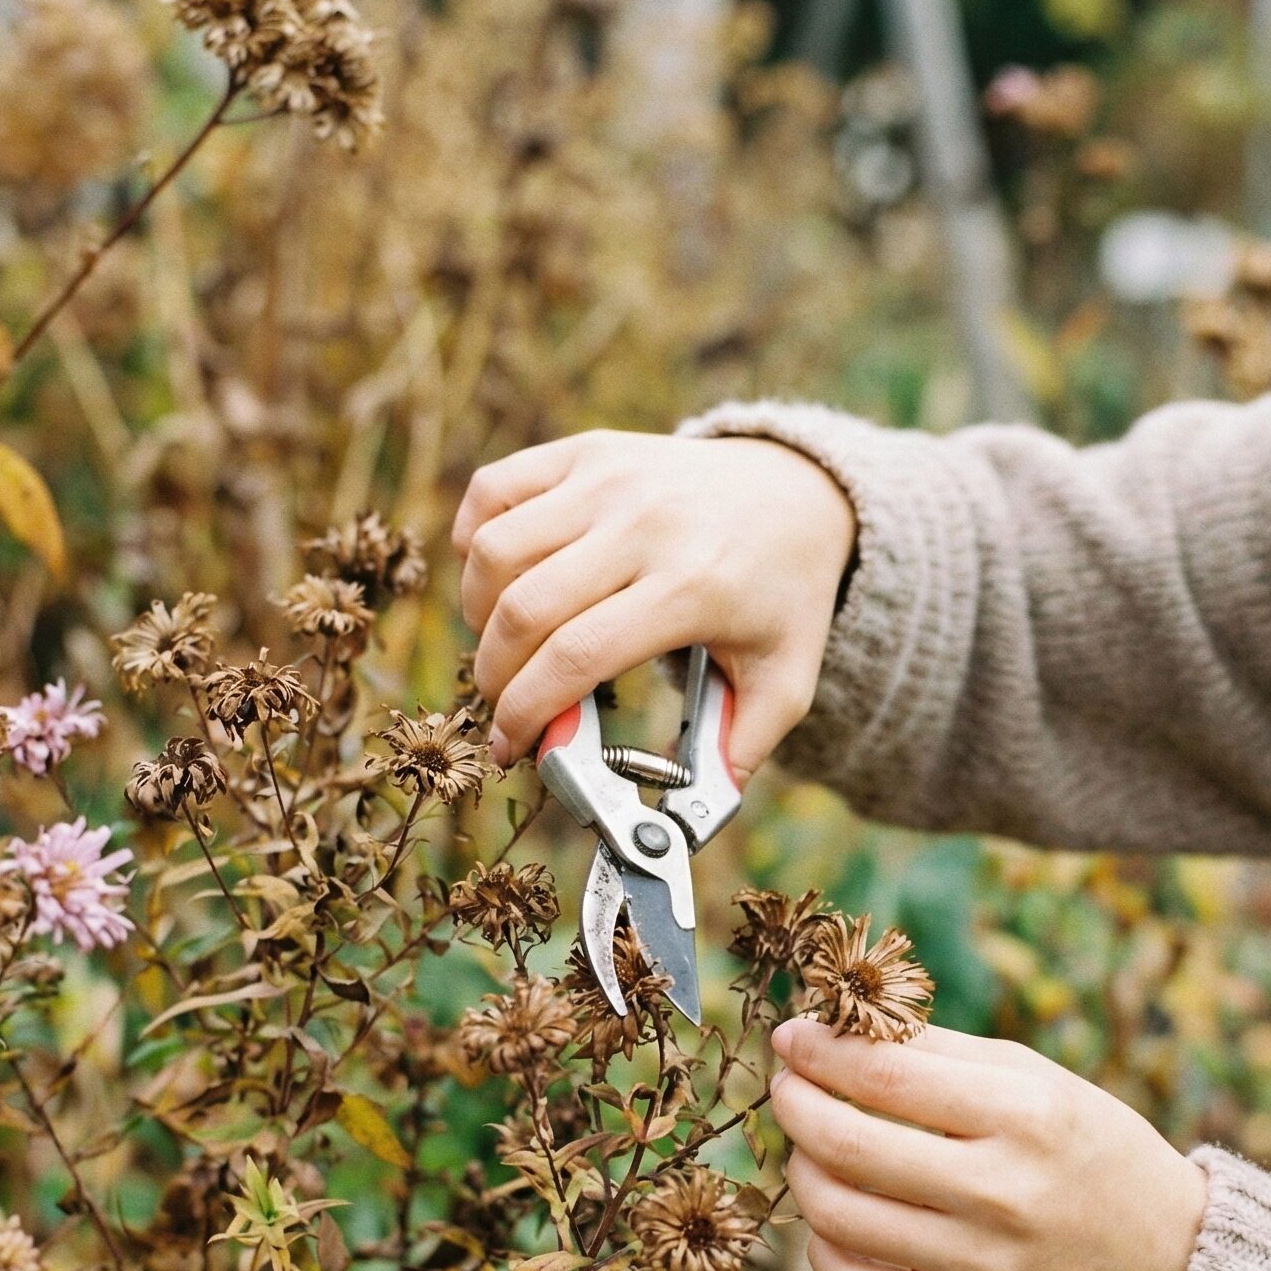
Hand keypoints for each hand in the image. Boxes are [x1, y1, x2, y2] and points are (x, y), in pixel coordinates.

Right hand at [451, 429, 856, 775]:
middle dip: (494, 676)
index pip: (577, 656)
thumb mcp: (787, 681)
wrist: (796, 493)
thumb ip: (742, 750)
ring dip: (477, 613)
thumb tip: (686, 819)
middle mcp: (645, 526)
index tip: (509, 749)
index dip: (526, 712)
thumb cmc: (782, 597)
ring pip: (496, 550)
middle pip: (525, 610)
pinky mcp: (587, 451)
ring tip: (502, 648)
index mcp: (692, 588)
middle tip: (502, 707)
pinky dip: (474, 540)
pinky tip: (495, 581)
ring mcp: (611, 479)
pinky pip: (494, 489)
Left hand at [767, 1018, 1208, 1270]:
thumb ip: (940, 1053)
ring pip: (838, 1217)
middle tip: (789, 1089)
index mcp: (1025, 1117)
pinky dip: (824, 1245)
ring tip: (812, 1150)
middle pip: (848, 1146)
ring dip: (804, 1172)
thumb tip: (834, 1030)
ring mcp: (981, 1267)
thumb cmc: (1089, 1149)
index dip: (819, 1051)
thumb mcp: (1038, 1081)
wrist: (1165, 1258)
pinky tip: (838, 1215)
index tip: (792, 1037)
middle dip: (796, 1106)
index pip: (885, 1076)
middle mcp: (1001, 1194)